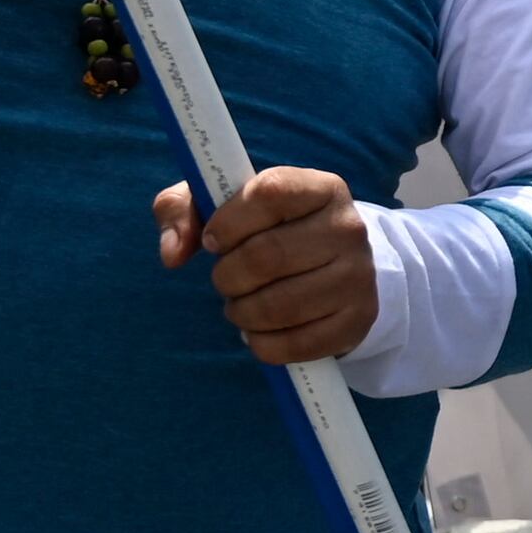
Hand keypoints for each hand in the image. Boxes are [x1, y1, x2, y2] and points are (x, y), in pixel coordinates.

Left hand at [154, 167, 377, 365]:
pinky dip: (263, 344)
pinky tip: (260, 331)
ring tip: (241, 305)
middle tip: (224, 280)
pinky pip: (296, 344)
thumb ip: (182, 210)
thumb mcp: (224, 205)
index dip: (228, 221)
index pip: (269, 194)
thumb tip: (173, 253)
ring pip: (279, 305)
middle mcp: (349, 227)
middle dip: (228, 276)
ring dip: (242, 312)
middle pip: (267, 256)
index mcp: (320, 188)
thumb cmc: (268, 230)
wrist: (334, 268)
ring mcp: (359, 276)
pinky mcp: (358, 320)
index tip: (213, 240)